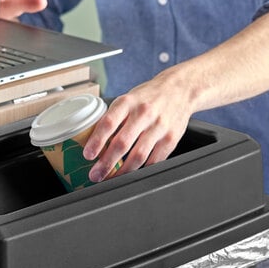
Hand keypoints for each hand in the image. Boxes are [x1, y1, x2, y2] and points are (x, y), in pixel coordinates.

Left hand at [83, 67, 195, 181]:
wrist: (180, 89)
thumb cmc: (148, 97)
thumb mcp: (128, 99)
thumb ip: (113, 118)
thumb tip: (93, 142)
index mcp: (128, 102)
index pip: (109, 123)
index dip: (96, 141)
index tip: (88, 155)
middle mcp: (144, 113)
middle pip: (122, 144)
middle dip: (106, 163)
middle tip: (95, 175)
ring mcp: (159, 127)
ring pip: (138, 156)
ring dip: (122, 171)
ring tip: (111, 178)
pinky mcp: (171, 139)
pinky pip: (154, 161)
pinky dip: (141, 170)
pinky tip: (131, 174)